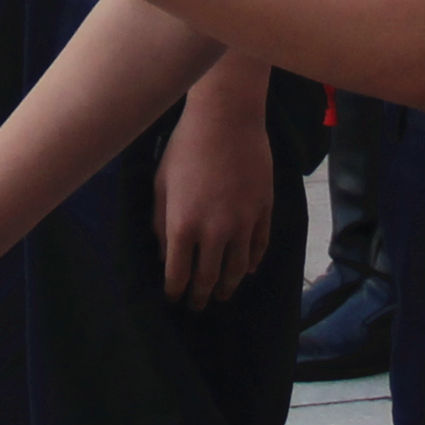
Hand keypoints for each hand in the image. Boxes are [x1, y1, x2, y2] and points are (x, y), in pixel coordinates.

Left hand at [155, 74, 274, 308]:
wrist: (226, 119)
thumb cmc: (185, 148)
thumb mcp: (161, 185)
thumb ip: (161, 224)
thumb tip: (165, 256)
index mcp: (183, 226)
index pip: (178, 275)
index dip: (175, 292)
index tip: (174, 299)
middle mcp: (215, 231)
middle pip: (208, 278)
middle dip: (200, 296)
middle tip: (197, 305)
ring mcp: (243, 222)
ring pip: (238, 269)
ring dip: (228, 286)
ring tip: (222, 294)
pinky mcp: (264, 210)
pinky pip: (259, 247)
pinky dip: (253, 262)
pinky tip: (247, 269)